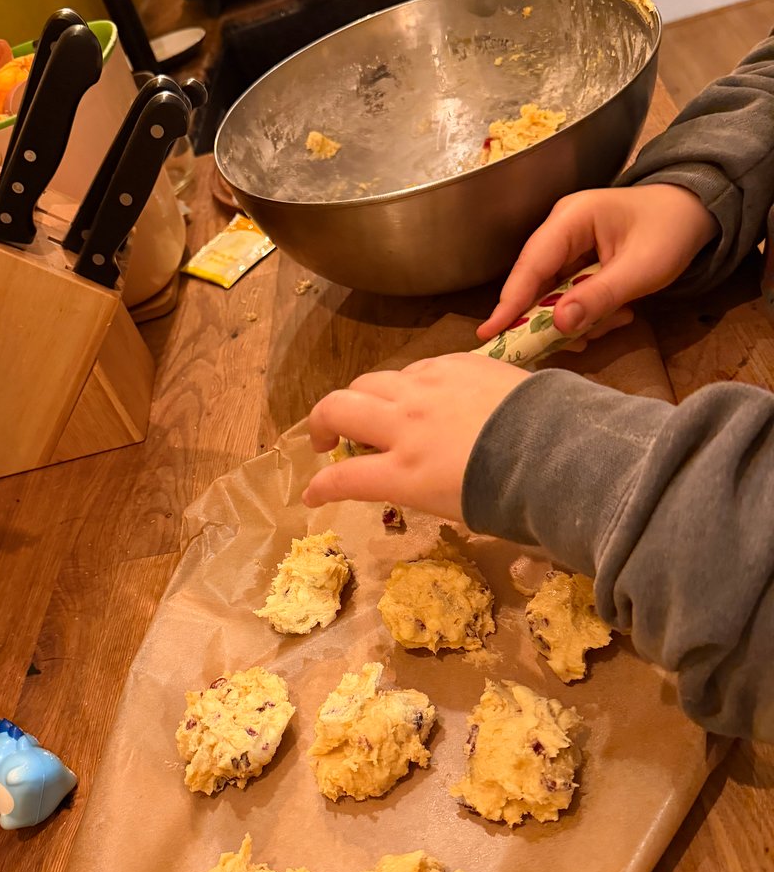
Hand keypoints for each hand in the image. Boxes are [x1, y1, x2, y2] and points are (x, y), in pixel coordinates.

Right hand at [302, 354, 528, 520]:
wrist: (559, 451)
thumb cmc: (512, 495)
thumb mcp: (454, 508)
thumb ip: (418, 486)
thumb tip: (406, 477)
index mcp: (403, 473)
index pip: (342, 479)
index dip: (320, 488)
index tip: (312, 494)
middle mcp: (404, 425)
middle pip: (337, 409)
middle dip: (321, 423)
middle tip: (328, 438)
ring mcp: (427, 389)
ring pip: (371, 381)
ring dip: (363, 399)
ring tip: (376, 412)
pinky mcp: (454, 363)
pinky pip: (415, 368)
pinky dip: (407, 384)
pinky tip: (424, 395)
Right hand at [476, 184, 718, 340]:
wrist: (694, 212)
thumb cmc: (671, 231)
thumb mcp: (641, 269)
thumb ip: (599, 297)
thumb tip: (558, 325)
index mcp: (570, 219)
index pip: (530, 265)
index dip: (509, 303)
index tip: (488, 334)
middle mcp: (559, 230)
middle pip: (535, 284)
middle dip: (554, 318)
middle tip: (577, 343)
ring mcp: (565, 246)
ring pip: (552, 295)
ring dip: (579, 318)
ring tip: (618, 319)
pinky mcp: (575, 262)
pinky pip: (568, 296)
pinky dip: (588, 312)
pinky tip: (616, 315)